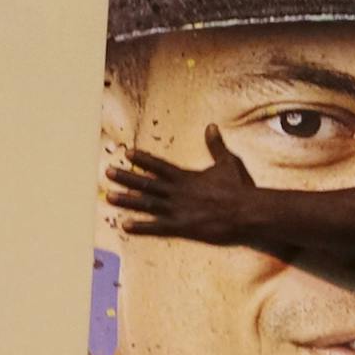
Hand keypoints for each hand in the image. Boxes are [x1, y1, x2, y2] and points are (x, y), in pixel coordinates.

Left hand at [104, 125, 254, 243]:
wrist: (246, 212)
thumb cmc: (239, 189)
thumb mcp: (228, 162)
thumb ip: (216, 146)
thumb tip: (211, 127)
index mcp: (186, 177)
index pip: (159, 166)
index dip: (143, 159)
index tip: (127, 153)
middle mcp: (177, 192)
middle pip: (147, 183)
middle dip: (126, 177)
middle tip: (108, 172)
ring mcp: (178, 209)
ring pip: (147, 203)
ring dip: (127, 200)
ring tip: (109, 197)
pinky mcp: (182, 227)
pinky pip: (157, 227)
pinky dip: (141, 227)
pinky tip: (125, 226)